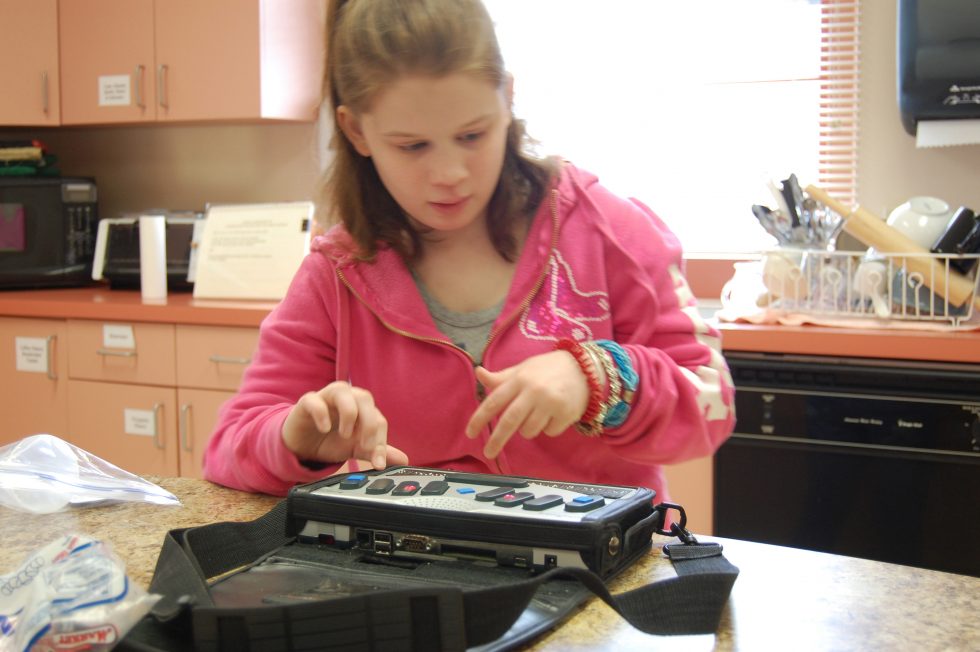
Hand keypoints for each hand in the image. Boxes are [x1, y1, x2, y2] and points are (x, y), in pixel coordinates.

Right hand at [282, 381, 407, 469]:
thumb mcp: (355, 449)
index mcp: (362, 408)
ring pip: (342, 391)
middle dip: (368, 423)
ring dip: (349, 413)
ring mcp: (326, 397)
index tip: (378, 462)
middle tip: (365, 445)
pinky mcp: (307, 402)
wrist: (302, 446)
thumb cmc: (331, 441)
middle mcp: (347, 398)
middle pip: (365, 398)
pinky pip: (314, 400)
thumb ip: (376, 451)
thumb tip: (403, 460)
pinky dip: (321, 413)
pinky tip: (324, 428)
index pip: (378, 419)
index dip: (381, 441)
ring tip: (345, 435)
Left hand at [465, 351, 591, 457]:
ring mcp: (551, 403)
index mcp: (519, 379)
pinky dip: (548, 428)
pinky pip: (549, 432)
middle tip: (488, 453)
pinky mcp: (566, 414)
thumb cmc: (548, 369)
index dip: (480, 419)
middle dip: (497, 440)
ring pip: (529, 431)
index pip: (494, 401)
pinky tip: (555, 413)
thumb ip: (501, 378)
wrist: (585, 368)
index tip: (470, 434)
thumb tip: (478, 373)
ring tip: (538, 413)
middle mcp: (534, 391)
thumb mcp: (524, 369)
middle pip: (509, 421)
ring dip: (528, 429)